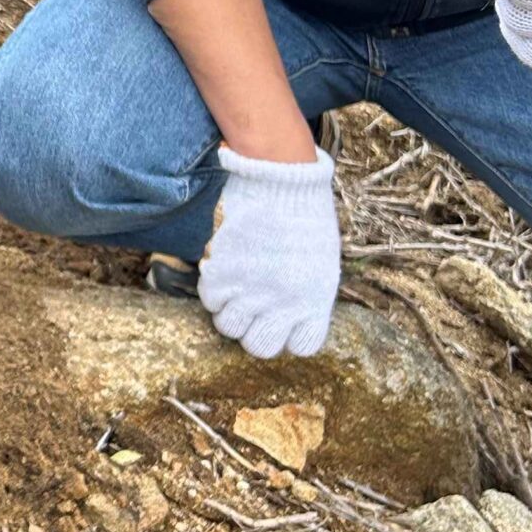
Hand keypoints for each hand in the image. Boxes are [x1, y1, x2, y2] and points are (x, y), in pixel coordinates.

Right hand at [199, 145, 339, 358]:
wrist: (281, 183)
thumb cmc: (306, 218)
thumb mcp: (321, 263)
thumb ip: (308, 295)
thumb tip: (290, 313)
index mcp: (315, 303)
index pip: (302, 346)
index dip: (289, 334)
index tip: (283, 318)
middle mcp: (284, 306)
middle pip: (260, 347)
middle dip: (254, 330)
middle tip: (253, 309)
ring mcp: (251, 293)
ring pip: (230, 328)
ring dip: (230, 312)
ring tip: (235, 290)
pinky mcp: (224, 275)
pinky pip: (210, 301)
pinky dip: (213, 292)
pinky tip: (224, 273)